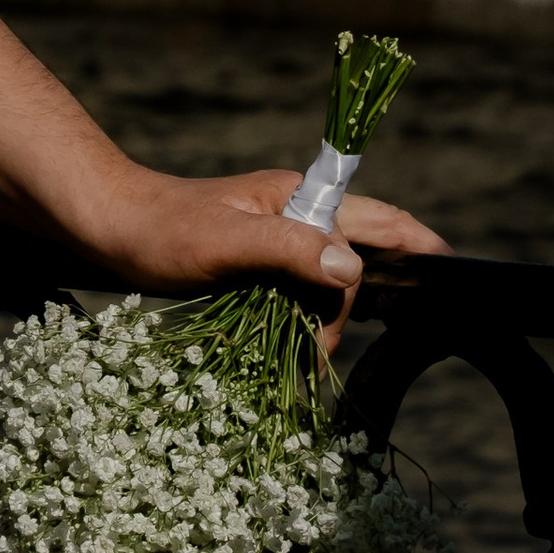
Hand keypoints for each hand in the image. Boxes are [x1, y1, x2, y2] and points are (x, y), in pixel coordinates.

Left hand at [87, 167, 450, 357]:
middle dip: (346, 309)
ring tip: (291, 355)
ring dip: (315, 323)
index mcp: (298, 197)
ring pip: (323, 285)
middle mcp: (293, 215)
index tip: (452, 270)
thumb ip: (289, 250)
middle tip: (314, 348)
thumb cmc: (158, 228)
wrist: (101, 226)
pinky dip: (293, 324)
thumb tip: (352, 268)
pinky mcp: (252, 265)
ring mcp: (274, 240)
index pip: (377, 218)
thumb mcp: (224, 240)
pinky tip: (280, 349)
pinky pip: (293, 295)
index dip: (417, 243)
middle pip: (355, 263)